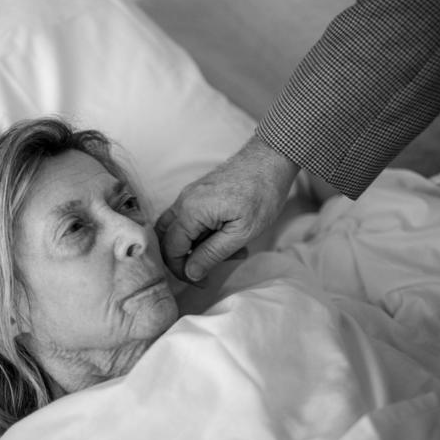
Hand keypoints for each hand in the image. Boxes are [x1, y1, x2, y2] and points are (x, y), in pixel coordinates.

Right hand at [155, 135, 298, 282]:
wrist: (272, 158)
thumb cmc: (262, 194)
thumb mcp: (241, 232)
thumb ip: (212, 254)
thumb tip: (191, 273)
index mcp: (190, 211)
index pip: (171, 250)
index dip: (183, 271)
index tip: (203, 282)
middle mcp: (183, 201)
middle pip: (167, 240)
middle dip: (186, 260)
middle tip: (210, 271)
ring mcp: (189, 195)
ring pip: (178, 230)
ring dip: (196, 248)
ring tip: (227, 253)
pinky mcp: (198, 193)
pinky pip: (189, 219)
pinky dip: (203, 234)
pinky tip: (229, 238)